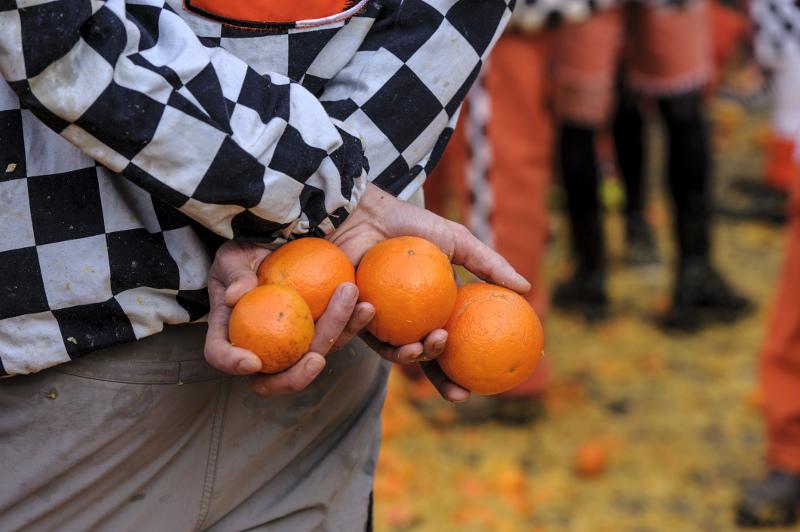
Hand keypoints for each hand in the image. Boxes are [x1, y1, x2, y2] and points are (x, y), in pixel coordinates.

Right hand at [204, 241, 374, 395]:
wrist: (276, 241)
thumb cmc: (245, 248)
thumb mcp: (234, 255)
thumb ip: (235, 274)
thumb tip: (235, 297)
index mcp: (230, 331)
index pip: (221, 355)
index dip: (232, 363)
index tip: (252, 362)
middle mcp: (262, 347)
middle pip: (275, 376)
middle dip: (297, 376)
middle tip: (315, 359)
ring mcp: (295, 342)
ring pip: (316, 355)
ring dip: (336, 337)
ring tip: (351, 312)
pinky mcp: (322, 330)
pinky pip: (340, 333)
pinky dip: (354, 323)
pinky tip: (367, 307)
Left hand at [327, 183, 530, 401]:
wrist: (366, 214)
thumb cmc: (410, 225)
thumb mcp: (456, 241)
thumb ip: (489, 265)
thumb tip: (526, 289)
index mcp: (432, 309)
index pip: (451, 346)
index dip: (464, 370)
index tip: (482, 385)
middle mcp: (407, 320)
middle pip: (426, 362)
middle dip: (443, 383)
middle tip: (460, 393)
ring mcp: (380, 321)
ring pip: (397, 354)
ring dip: (414, 358)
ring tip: (428, 343)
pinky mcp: (350, 316)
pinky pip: (364, 335)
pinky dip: (378, 333)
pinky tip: (386, 320)